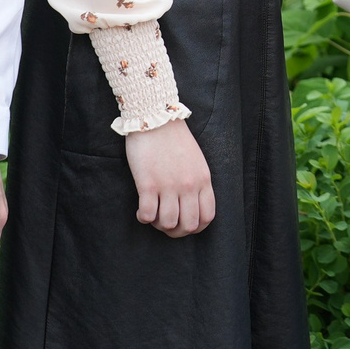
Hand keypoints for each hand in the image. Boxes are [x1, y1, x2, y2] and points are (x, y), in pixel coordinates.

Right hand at [126, 118, 215, 237]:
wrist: (155, 118)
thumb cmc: (174, 138)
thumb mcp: (196, 160)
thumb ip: (197, 182)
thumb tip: (191, 204)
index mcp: (203, 179)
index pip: (207, 216)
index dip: (196, 227)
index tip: (184, 224)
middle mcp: (188, 185)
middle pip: (188, 225)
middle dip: (176, 231)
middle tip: (166, 223)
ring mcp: (168, 186)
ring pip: (167, 223)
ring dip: (158, 224)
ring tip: (153, 213)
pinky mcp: (148, 184)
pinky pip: (147, 215)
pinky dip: (143, 218)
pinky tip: (141, 209)